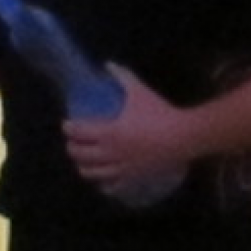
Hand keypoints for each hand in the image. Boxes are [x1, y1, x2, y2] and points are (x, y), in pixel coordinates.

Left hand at [63, 65, 195, 200]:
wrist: (183, 137)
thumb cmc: (160, 113)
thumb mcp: (139, 91)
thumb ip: (122, 77)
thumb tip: (108, 64)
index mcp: (109, 132)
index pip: (78, 133)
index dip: (68, 129)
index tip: (66, 125)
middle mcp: (110, 153)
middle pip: (80, 155)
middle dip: (71, 148)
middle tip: (72, 142)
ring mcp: (121, 168)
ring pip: (92, 173)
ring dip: (83, 166)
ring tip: (82, 161)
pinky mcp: (132, 178)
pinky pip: (112, 186)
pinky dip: (103, 183)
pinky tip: (102, 180)